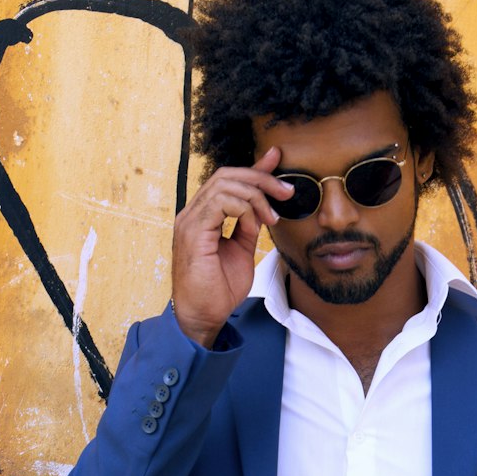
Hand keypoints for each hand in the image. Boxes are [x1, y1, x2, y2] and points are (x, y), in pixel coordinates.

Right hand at [170, 148, 293, 346]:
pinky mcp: (192, 232)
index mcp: (202, 216)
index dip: (253, 167)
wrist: (204, 317)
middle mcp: (192, 214)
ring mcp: (189, 221)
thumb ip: (248, 226)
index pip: (227, 180)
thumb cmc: (218, 290)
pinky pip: (220, 203)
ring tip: (273, 215)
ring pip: (225, 184)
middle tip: (286, 192)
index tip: (277, 158)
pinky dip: (243, 208)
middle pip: (226, 175)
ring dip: (256, 195)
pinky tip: (256, 223)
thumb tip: (263, 205)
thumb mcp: (241, 250)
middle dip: (260, 178)